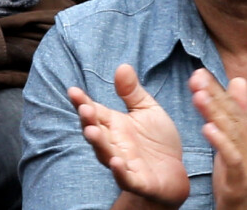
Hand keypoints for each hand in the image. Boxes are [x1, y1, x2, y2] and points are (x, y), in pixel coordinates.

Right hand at [68, 64, 188, 206]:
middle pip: (95, 131)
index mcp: (113, 124)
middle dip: (87, 121)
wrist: (174, 174)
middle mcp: (113, 142)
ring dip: (98, 144)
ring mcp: (123, 162)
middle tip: (85, 109)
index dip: (82, 102)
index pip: (93, 111)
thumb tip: (122, 66)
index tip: (73, 91)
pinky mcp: (138, 181)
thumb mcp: (146, 110)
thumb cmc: (156, 140)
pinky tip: (117, 163)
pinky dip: (120, 172)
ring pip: (105, 153)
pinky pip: (126, 178)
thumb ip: (132, 91)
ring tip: (92, 132)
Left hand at [189, 69, 246, 209]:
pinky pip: (231, 157)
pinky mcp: (239, 177)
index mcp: (246, 131)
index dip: (215, 88)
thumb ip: (235, 109)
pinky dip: (221, 142)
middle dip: (214, 94)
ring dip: (215, 113)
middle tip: (197, 78)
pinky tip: (207, 129)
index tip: (198, 72)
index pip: (230, 105)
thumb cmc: (238, 168)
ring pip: (231, 132)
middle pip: (231, 114)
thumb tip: (239, 79)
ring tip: (199, 97)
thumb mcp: (236, 137)